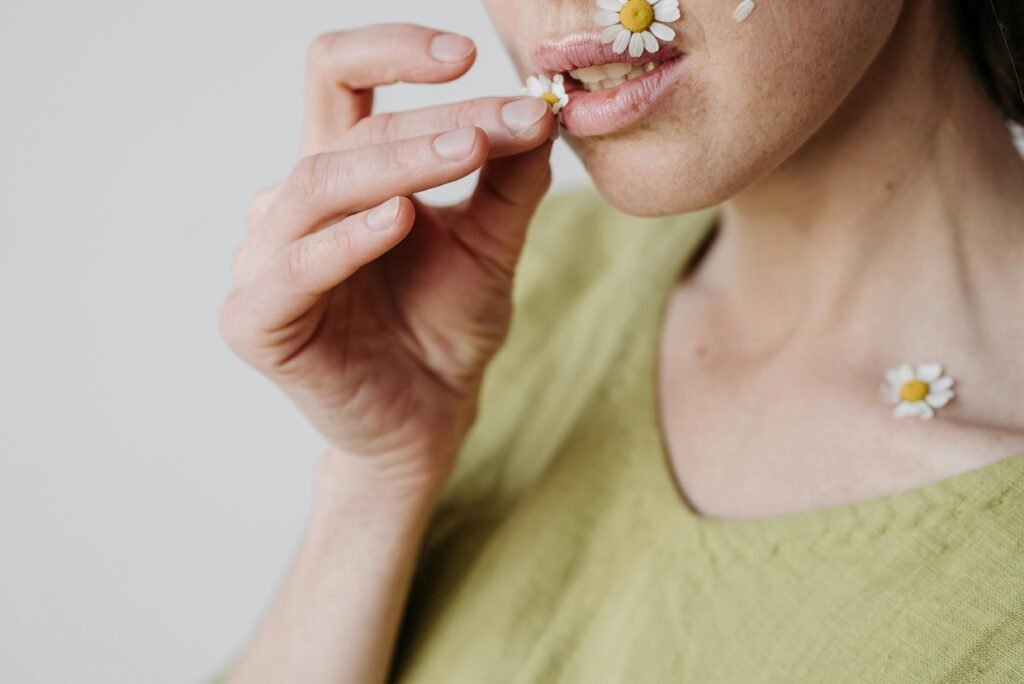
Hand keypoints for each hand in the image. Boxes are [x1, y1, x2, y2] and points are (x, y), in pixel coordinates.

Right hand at [218, 23, 555, 496]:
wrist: (431, 416)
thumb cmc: (447, 326)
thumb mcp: (489, 243)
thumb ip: (508, 179)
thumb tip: (540, 107)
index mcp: (340, 174)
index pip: (339, 75)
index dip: (393, 50)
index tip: (470, 52)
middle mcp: (292, 206)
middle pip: (346, 133)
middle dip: (431, 122)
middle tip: (504, 122)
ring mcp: (266, 261)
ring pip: (317, 186)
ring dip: (398, 163)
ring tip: (470, 151)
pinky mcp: (257, 321)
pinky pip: (297, 268)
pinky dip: (348, 240)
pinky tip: (402, 219)